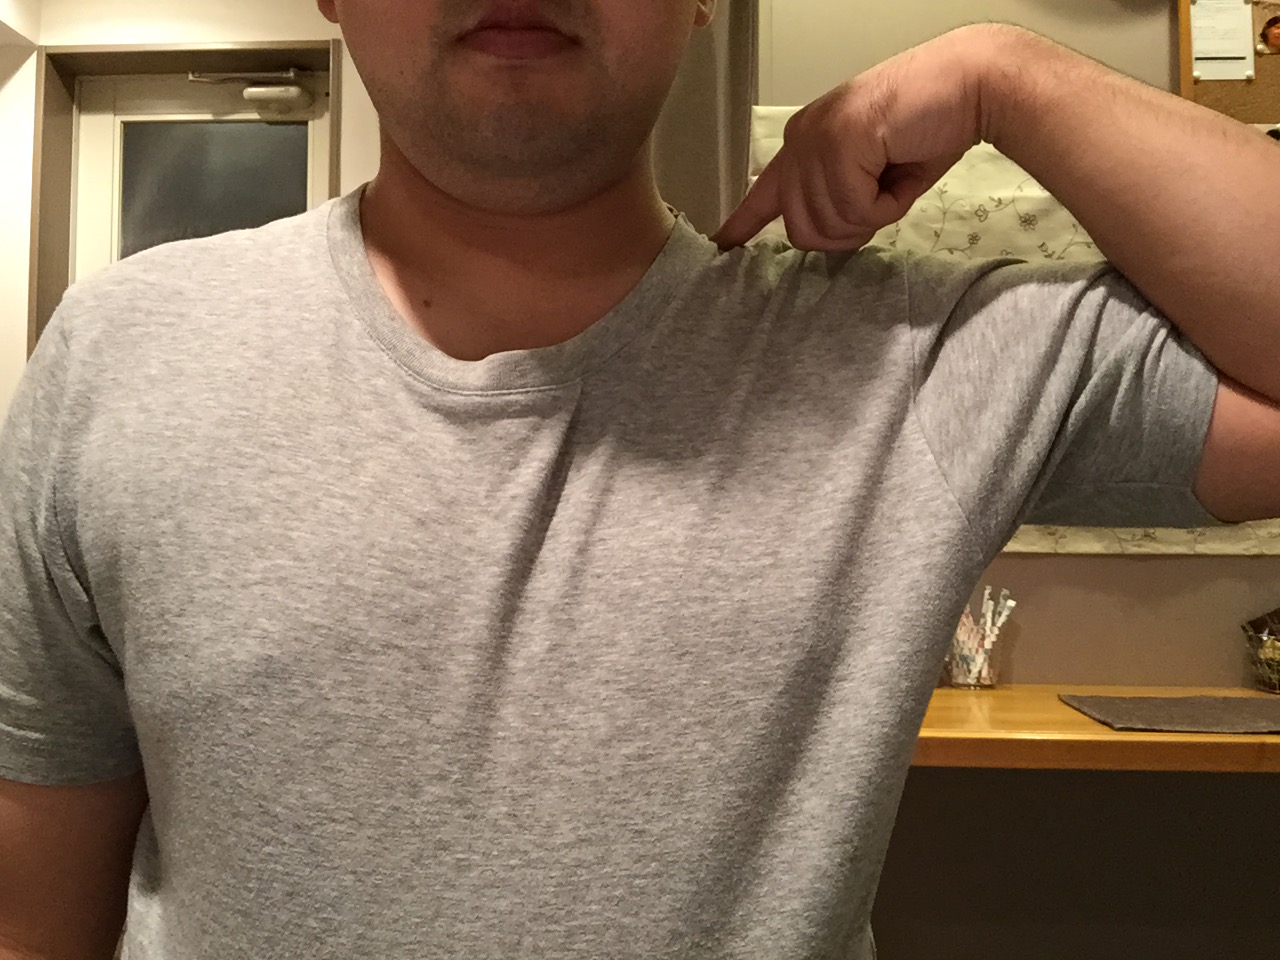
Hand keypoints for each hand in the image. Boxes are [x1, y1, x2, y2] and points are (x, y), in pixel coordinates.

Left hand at [713, 26, 1003, 250]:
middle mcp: (801, 139)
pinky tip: (901, 171)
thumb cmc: (930, 127)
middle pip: (802, 229)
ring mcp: (817, 138)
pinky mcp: (839, 143)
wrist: (970, 85)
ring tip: (895, 177)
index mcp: (805, 142)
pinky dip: (889, 205)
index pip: (763, 191)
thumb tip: (825, 235)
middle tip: (882, 204)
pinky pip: (857, 209)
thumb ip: (839, 198)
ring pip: (830, 223)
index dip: (743, 222)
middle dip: (847, 233)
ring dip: (873, 217)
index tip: (724, 243)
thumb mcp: (872, 172)